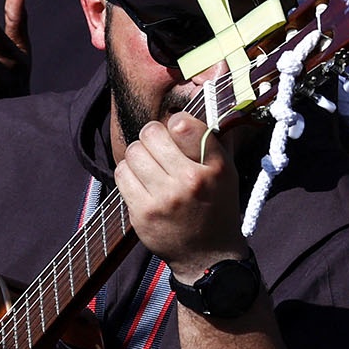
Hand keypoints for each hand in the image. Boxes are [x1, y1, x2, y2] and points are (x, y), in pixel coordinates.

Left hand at [114, 111, 246, 281]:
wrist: (208, 256)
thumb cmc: (217, 207)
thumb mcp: (227, 172)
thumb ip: (214, 138)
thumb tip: (207, 92)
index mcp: (215, 167)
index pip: (183, 123)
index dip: (174, 122)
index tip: (176, 131)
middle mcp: (190, 181)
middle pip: (151, 133)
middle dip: (151, 136)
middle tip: (157, 148)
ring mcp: (164, 199)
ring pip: (133, 152)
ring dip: (137, 154)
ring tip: (148, 165)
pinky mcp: (143, 213)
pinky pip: (121, 174)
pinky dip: (127, 173)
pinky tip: (139, 181)